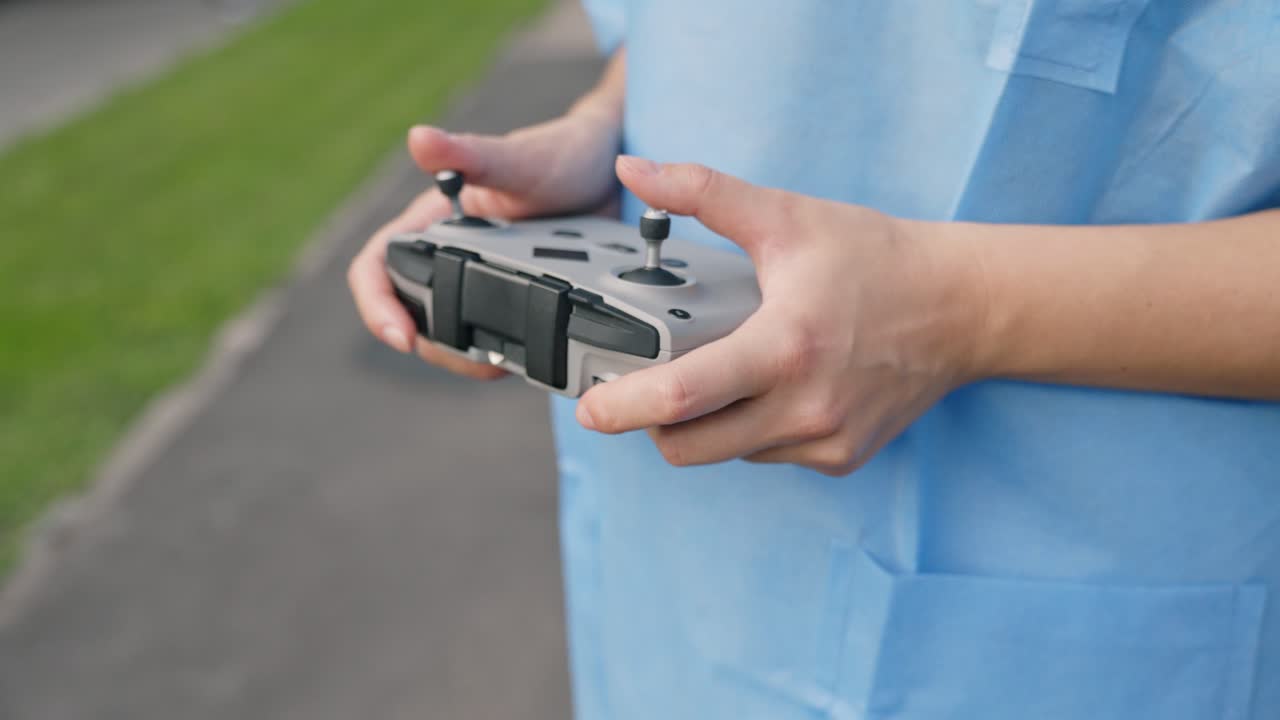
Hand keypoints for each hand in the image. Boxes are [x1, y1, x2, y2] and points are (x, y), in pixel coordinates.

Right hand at [348, 108, 619, 377]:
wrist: (611, 176)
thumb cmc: (556, 155)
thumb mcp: (518, 159)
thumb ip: (471, 153)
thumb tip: (420, 138)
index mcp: (431, 220)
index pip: (377, 265)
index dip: (377, 304)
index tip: (400, 337)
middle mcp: (445, 255)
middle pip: (409, 313)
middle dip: (431, 345)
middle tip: (474, 360)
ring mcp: (476, 282)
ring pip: (447, 334)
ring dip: (465, 357)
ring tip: (501, 364)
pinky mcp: (510, 302)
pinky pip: (490, 338)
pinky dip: (501, 355)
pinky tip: (527, 360)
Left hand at [575, 157, 985, 475]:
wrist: (963, 306)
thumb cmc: (876, 259)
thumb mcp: (786, 216)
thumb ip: (703, 192)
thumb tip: (633, 170)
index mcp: (785, 346)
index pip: (682, 397)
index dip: (622, 408)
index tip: (588, 407)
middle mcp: (805, 406)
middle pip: (688, 446)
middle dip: (651, 423)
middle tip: (639, 387)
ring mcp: (825, 441)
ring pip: (726, 453)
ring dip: (703, 425)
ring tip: (715, 374)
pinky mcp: (841, 458)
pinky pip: (766, 456)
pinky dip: (749, 430)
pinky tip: (767, 388)